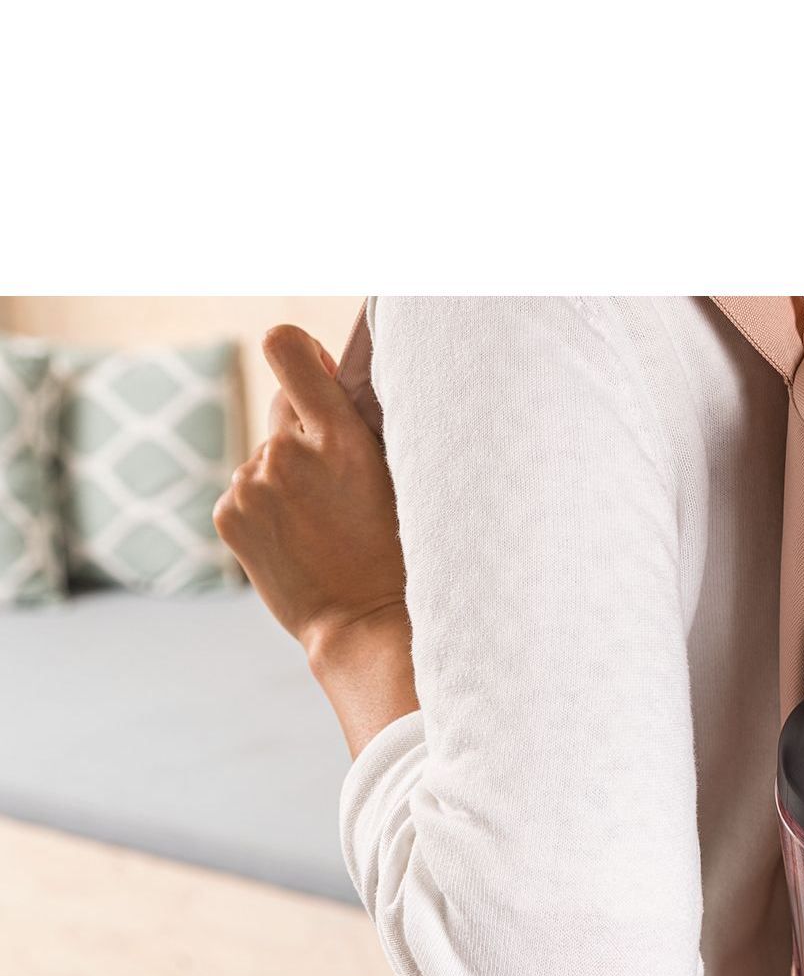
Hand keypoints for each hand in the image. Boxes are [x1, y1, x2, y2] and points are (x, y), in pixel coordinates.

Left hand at [216, 325, 417, 756]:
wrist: (365, 627)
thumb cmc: (400, 558)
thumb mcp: (403, 483)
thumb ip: (365, 429)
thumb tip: (332, 380)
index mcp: (340, 438)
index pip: (286, 348)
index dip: (301, 352)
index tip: (318, 376)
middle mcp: (287, 454)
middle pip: (283, 409)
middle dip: (307, 433)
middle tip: (338, 485)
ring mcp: (251, 485)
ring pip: (266, 457)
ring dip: (288, 478)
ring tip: (324, 526)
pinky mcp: (229, 515)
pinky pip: (246, 490)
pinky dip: (267, 508)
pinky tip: (298, 541)